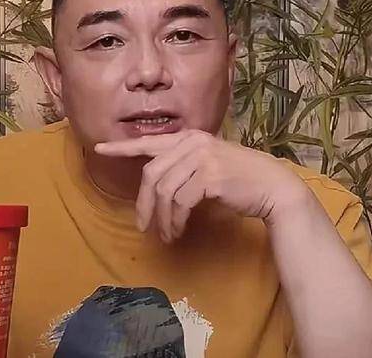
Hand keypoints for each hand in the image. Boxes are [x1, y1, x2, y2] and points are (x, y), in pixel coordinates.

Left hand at [95, 130, 308, 242]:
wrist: (272, 187)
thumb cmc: (238, 179)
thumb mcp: (207, 165)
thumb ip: (182, 166)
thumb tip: (153, 186)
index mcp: (189, 137)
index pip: (149, 142)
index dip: (123, 147)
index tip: (99, 148)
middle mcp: (192, 142)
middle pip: (151, 174)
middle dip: (143, 203)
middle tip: (142, 226)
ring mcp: (201, 157)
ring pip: (164, 191)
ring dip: (161, 218)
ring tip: (166, 234)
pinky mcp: (209, 176)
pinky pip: (179, 202)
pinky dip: (175, 221)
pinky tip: (178, 231)